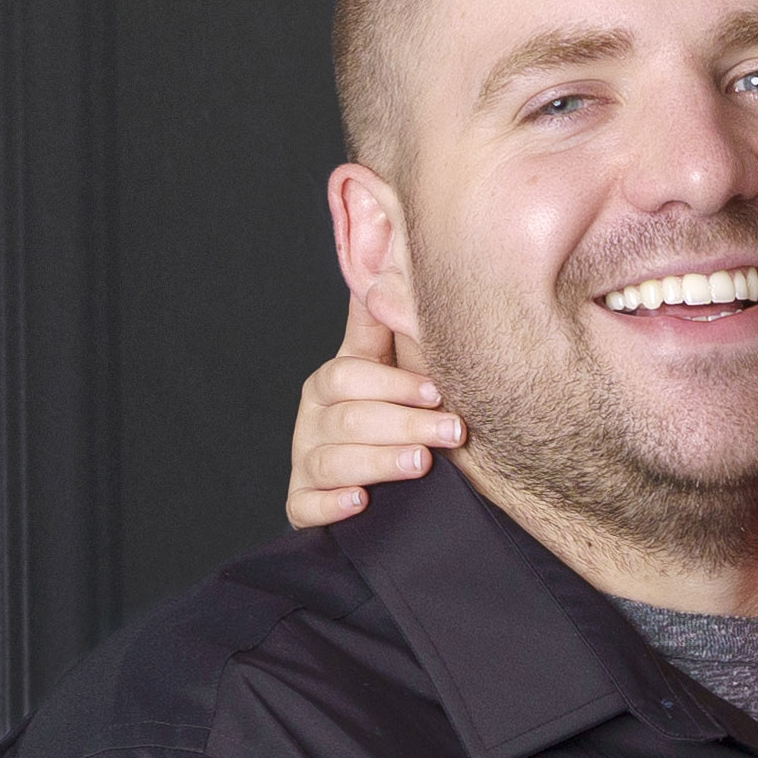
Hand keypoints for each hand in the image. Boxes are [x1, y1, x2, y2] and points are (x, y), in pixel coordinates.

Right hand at [284, 298, 459, 527]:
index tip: (438, 391)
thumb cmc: (400, 413)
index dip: (394, 383)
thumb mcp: (397, 366)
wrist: (393, 483)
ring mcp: (307, 461)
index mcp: (335, 380)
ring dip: (380, 461)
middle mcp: (314, 418)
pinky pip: (306, 505)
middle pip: (348, 417)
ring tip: (422, 463)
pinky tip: (361, 502)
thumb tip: (393, 252)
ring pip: (333, 460)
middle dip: (404, 423)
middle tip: (453, 432)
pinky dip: (331, 504)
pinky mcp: (304, 504)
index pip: (350, 373)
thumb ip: (388, 322)